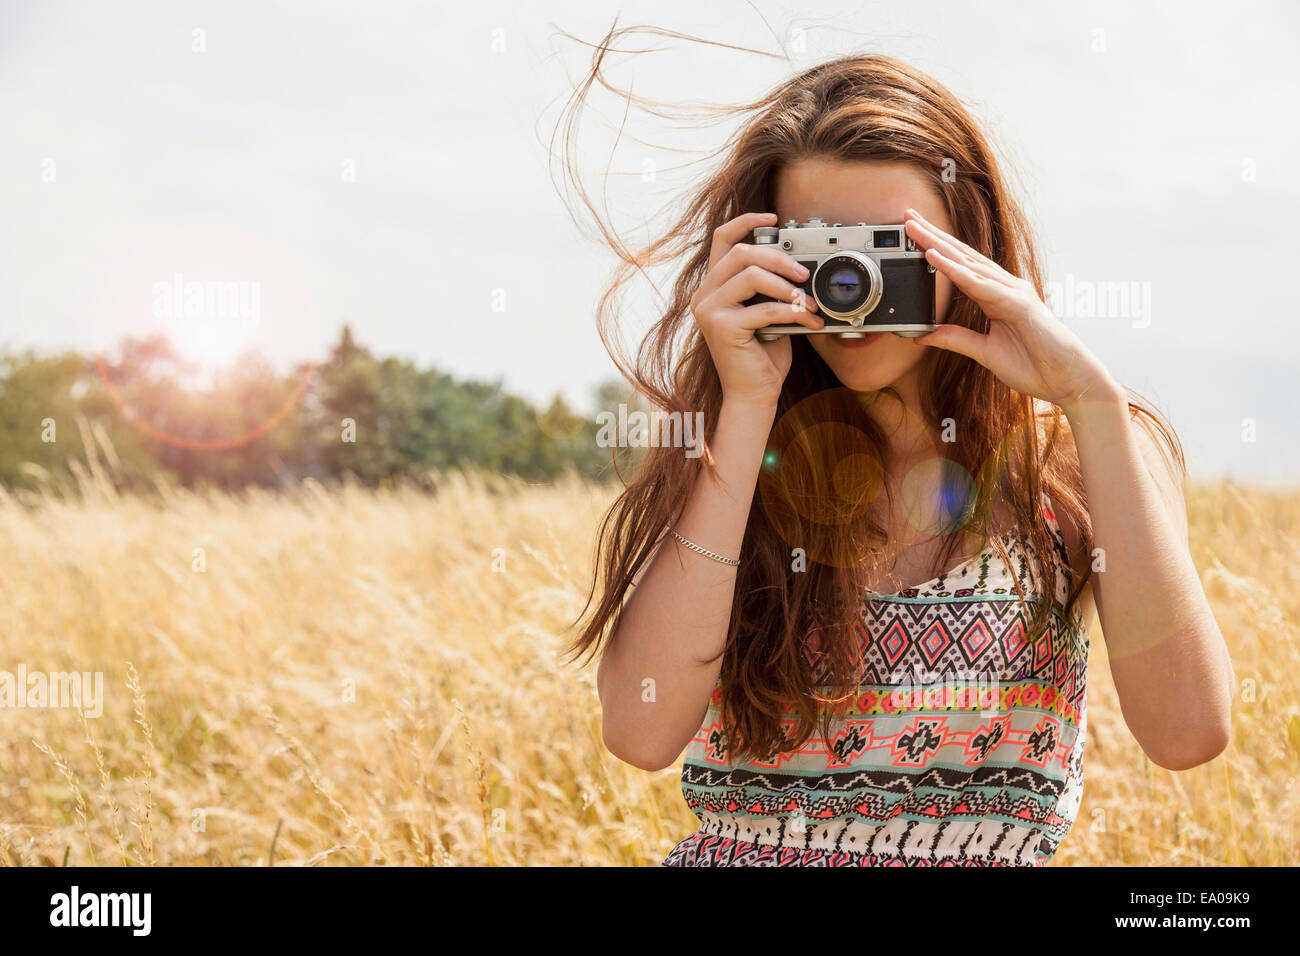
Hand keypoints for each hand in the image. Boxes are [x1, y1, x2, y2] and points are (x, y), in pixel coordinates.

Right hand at [689, 212, 823, 406]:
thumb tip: (800, 263)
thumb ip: (771, 286)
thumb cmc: (762, 355)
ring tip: (809, 301)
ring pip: (750, 274)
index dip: (746, 221)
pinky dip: (794, 313)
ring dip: (787, 286)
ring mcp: (708, 310)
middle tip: (804, 274)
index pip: (721, 239)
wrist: (754, 395)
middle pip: (741, 252)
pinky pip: (764, 308)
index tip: (773, 217)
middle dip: (779, 257)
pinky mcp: (721, 328)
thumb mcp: (767, 311)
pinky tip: (810, 322)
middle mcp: (704, 295)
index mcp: (714, 286)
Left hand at [902, 208, 1118, 411]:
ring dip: (938, 244)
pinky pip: (980, 285)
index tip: (913, 234)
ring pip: (968, 263)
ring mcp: (1012, 292)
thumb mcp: (984, 352)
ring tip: (914, 229)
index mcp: (996, 295)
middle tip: (907, 217)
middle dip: (933, 235)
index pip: (961, 266)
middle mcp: (1004, 287)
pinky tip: (935, 257)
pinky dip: (956, 270)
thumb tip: (924, 334)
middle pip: (962, 256)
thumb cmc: (1035, 365)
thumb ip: (955, 339)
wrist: (1068, 380)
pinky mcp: (1017, 305)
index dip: (936, 248)